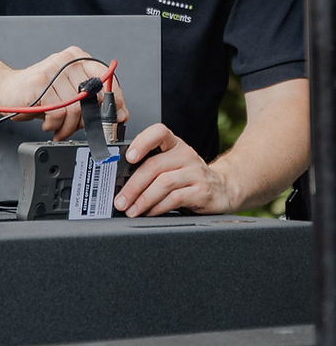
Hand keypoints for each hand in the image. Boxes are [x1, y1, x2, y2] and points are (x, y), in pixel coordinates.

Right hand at [0, 45, 127, 141]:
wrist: (6, 89)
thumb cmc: (38, 93)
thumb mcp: (68, 93)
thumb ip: (91, 99)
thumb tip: (120, 113)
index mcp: (77, 59)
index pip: (106, 76)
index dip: (116, 98)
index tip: (119, 115)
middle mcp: (67, 61)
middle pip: (91, 97)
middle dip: (87, 120)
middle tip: (79, 128)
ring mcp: (53, 70)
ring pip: (75, 108)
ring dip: (69, 127)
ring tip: (60, 129)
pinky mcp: (40, 83)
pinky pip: (58, 112)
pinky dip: (55, 125)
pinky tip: (49, 124)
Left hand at [114, 123, 231, 216]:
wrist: (224, 189)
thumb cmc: (191, 178)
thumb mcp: (173, 166)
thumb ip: (152, 168)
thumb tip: (121, 183)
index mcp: (175, 145)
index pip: (159, 132)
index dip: (142, 142)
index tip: (129, 157)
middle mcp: (186, 155)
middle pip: (154, 166)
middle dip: (132, 186)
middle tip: (120, 201)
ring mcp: (195, 172)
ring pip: (163, 183)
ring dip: (143, 199)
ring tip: (131, 210)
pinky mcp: (202, 191)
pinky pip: (174, 198)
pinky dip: (158, 208)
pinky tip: (149, 213)